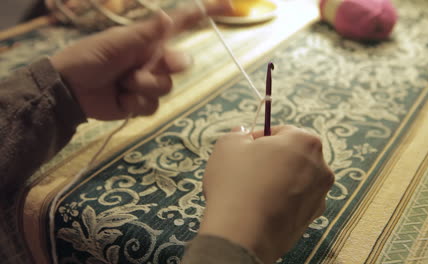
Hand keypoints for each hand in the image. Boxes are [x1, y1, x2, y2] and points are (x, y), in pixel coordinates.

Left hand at [50, 0, 231, 119]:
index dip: (206, 13)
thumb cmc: (91, 57)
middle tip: (149, 65)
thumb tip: (167, 17)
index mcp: (150, 39)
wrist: (71, 90)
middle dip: (167, 65)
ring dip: (144, 86)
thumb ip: (145, 34)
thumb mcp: (117, 42)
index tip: (230, 7)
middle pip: (181, 64)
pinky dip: (136, 105)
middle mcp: (154, 58)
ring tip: (122, 83)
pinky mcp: (142, 103)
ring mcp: (149, 81)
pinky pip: (153, 107)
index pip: (184, 23)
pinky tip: (120, 100)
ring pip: (166, 87)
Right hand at [199, 125, 334, 262]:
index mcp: (305, 141)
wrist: (243, 234)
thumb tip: (243, 134)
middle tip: (246, 168)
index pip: (281, 131)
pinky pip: (294, 201)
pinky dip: (280, 201)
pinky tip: (260, 207)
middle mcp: (321, 166)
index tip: (244, 149)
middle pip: (292, 155)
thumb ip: (238, 134)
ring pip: (294, 178)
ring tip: (251, 191)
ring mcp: (319, 195)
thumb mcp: (228, 146)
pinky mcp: (312, 218)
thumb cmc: (237, 183)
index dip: (259, 138)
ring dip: (276, 180)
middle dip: (270, 159)